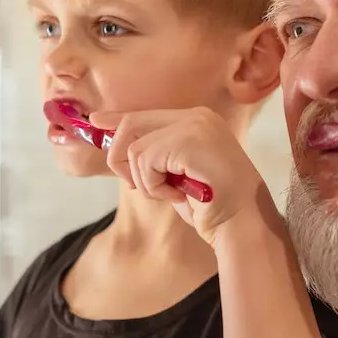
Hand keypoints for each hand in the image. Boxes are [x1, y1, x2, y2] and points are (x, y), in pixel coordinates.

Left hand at [89, 107, 268, 245]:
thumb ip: (151, 156)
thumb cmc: (211, 205)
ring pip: (135, 149)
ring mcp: (194, 125)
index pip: (145, 115)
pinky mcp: (188, 140)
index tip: (95, 122)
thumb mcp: (174, 175)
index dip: (117, 120)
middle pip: (132, 126)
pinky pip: (145, 161)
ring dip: (145, 182)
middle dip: (122, 161)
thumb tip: (112, 142)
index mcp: (197, 120)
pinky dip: (154, 186)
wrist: (241, 222)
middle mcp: (197, 116)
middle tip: (141, 188)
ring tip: (172, 193)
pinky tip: (177, 195)